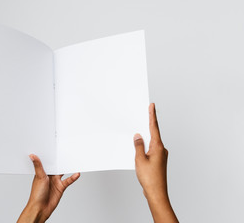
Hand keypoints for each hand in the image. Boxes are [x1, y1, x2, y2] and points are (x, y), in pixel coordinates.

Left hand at [17, 154, 79, 222]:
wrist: (41, 208)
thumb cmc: (37, 194)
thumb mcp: (39, 176)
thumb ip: (38, 165)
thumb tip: (32, 155)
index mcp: (43, 172)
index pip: (48, 162)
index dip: (52, 156)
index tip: (56, 148)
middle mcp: (49, 176)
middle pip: (57, 166)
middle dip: (61, 161)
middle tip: (68, 153)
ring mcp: (55, 181)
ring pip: (63, 172)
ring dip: (68, 168)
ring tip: (74, 161)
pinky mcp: (61, 187)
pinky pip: (68, 180)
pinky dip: (73, 177)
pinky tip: (77, 174)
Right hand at [134, 103, 178, 222]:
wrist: (156, 193)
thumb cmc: (149, 178)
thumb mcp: (139, 159)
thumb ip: (138, 145)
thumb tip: (138, 136)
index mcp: (158, 147)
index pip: (154, 127)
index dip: (152, 115)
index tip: (152, 106)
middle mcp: (162, 150)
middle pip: (153, 133)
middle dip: (147, 124)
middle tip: (143, 114)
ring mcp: (161, 156)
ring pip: (151, 142)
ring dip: (145, 138)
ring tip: (137, 132)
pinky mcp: (158, 161)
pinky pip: (151, 149)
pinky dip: (145, 147)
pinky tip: (138, 148)